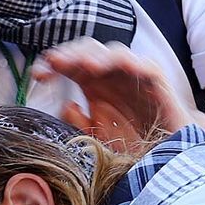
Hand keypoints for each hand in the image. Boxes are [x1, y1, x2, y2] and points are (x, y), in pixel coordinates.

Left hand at [33, 38, 199, 150]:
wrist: (166, 152)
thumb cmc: (130, 142)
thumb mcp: (95, 137)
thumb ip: (77, 122)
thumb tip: (65, 105)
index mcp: (91, 84)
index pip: (67, 64)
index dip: (51, 65)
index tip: (38, 75)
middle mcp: (109, 75)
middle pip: (86, 52)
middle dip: (69, 55)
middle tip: (55, 63)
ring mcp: (132, 74)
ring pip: (112, 53)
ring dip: (98, 57)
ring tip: (84, 66)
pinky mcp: (155, 79)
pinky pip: (144, 65)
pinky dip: (132, 63)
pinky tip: (120, 65)